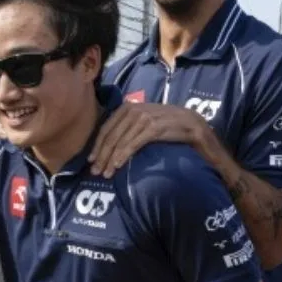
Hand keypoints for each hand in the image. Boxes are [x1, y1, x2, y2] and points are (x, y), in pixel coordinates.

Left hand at [89, 103, 211, 177]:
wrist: (191, 123)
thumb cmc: (165, 124)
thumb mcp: (143, 120)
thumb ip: (127, 126)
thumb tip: (108, 144)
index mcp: (127, 107)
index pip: (106, 128)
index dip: (97, 146)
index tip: (90, 160)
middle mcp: (133, 110)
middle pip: (110, 136)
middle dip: (101, 156)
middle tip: (95, 172)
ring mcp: (143, 118)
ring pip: (120, 142)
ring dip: (110, 160)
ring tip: (106, 174)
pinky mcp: (153, 127)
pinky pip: (133, 144)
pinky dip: (123, 155)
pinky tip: (117, 165)